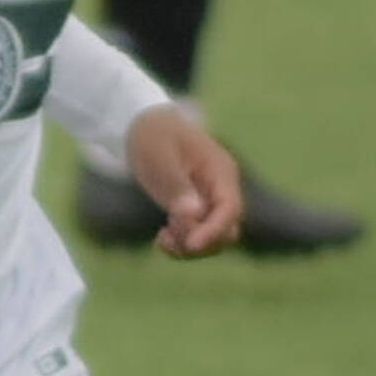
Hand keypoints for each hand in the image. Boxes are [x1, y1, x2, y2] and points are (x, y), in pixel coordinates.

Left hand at [127, 105, 241, 257]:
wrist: (145, 127)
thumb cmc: (154, 137)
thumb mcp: (160, 157)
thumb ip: (177, 185)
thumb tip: (194, 214)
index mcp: (220, 171)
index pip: (230, 209)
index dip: (214, 231)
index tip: (190, 245)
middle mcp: (222, 189)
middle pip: (227, 231)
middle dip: (200, 242)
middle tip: (167, 235)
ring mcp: (211, 201)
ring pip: (214, 239)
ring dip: (189, 247)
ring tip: (162, 238)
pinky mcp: (198, 210)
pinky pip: (199, 237)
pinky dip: (182, 244)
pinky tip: (162, 238)